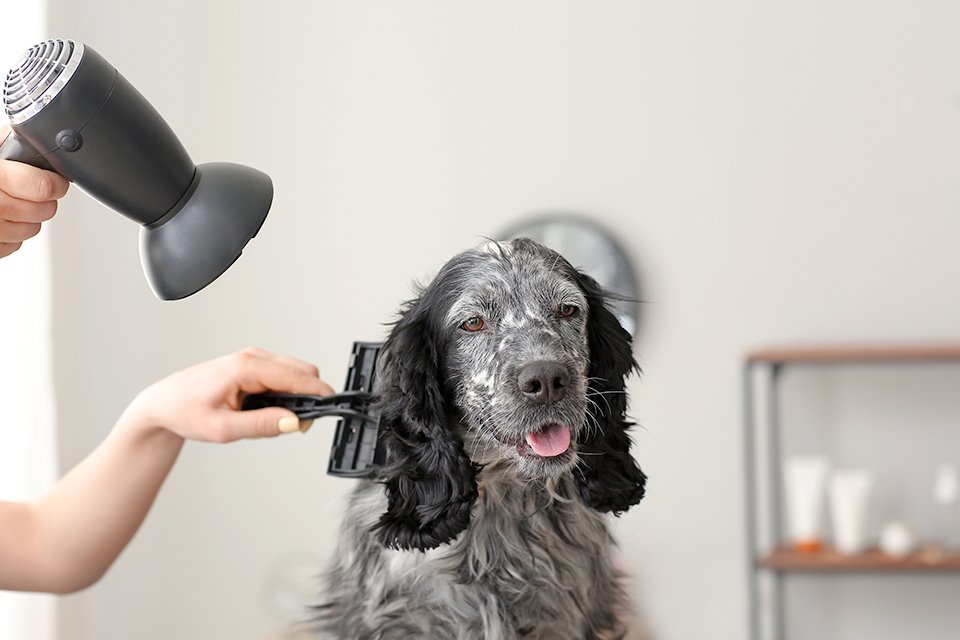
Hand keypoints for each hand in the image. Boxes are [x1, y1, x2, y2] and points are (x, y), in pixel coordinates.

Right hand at [0, 124, 69, 257]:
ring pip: (27, 231)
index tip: (57, 183)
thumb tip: (35, 142)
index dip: (53, 184)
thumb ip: (6, 142)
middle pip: (37, 211)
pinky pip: (10, 246)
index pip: (38, 187)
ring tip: (19, 204)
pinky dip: (11, 235)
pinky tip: (2, 218)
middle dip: (45, 203)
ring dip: (30, 220)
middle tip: (42, 194)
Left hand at [119, 348, 335, 441]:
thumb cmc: (185, 411)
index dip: (318, 394)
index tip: (330, 410)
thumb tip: (293, 422)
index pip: (298, 376)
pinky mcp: (253, 366)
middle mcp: (253, 357)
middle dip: (307, 398)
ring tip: (267, 420)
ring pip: (294, 375)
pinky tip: (262, 411)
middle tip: (292, 426)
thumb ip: (262, 426)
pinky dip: (282, 395)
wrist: (164, 403)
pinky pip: (282, 378)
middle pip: (303, 372)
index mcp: (247, 367)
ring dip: (293, 398)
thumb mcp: (223, 429)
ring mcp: (254, 359)